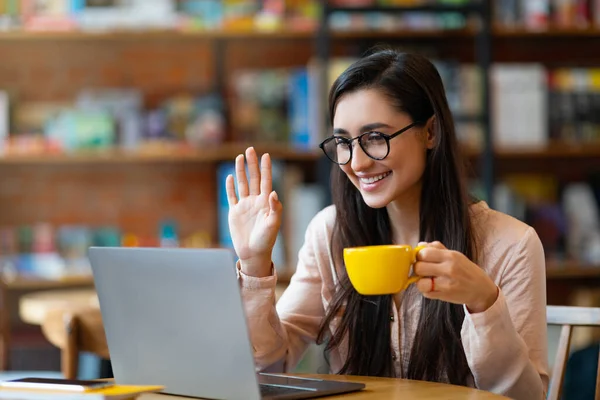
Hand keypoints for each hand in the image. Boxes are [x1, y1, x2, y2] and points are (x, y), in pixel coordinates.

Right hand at [226, 147, 282, 276]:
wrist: (253, 253)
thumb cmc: (266, 240)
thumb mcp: (273, 225)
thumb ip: (275, 209)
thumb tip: (273, 192)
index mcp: (266, 203)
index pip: (266, 181)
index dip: (266, 168)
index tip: (266, 155)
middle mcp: (255, 201)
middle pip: (254, 178)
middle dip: (252, 164)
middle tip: (250, 149)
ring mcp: (244, 206)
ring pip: (242, 184)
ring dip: (240, 171)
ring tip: (239, 157)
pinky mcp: (234, 212)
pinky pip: (231, 196)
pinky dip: (230, 187)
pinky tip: (229, 177)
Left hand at [413, 241, 498, 313]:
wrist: (481, 289)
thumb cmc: (466, 270)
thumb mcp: (455, 255)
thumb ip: (437, 248)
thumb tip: (419, 245)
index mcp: (451, 256)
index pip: (423, 253)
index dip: (419, 256)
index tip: (422, 259)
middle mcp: (449, 269)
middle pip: (419, 267)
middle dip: (418, 268)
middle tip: (424, 270)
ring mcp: (447, 284)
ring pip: (420, 283)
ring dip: (420, 281)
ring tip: (427, 280)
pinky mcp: (445, 296)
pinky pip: (426, 293)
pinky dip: (427, 291)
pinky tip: (434, 287)